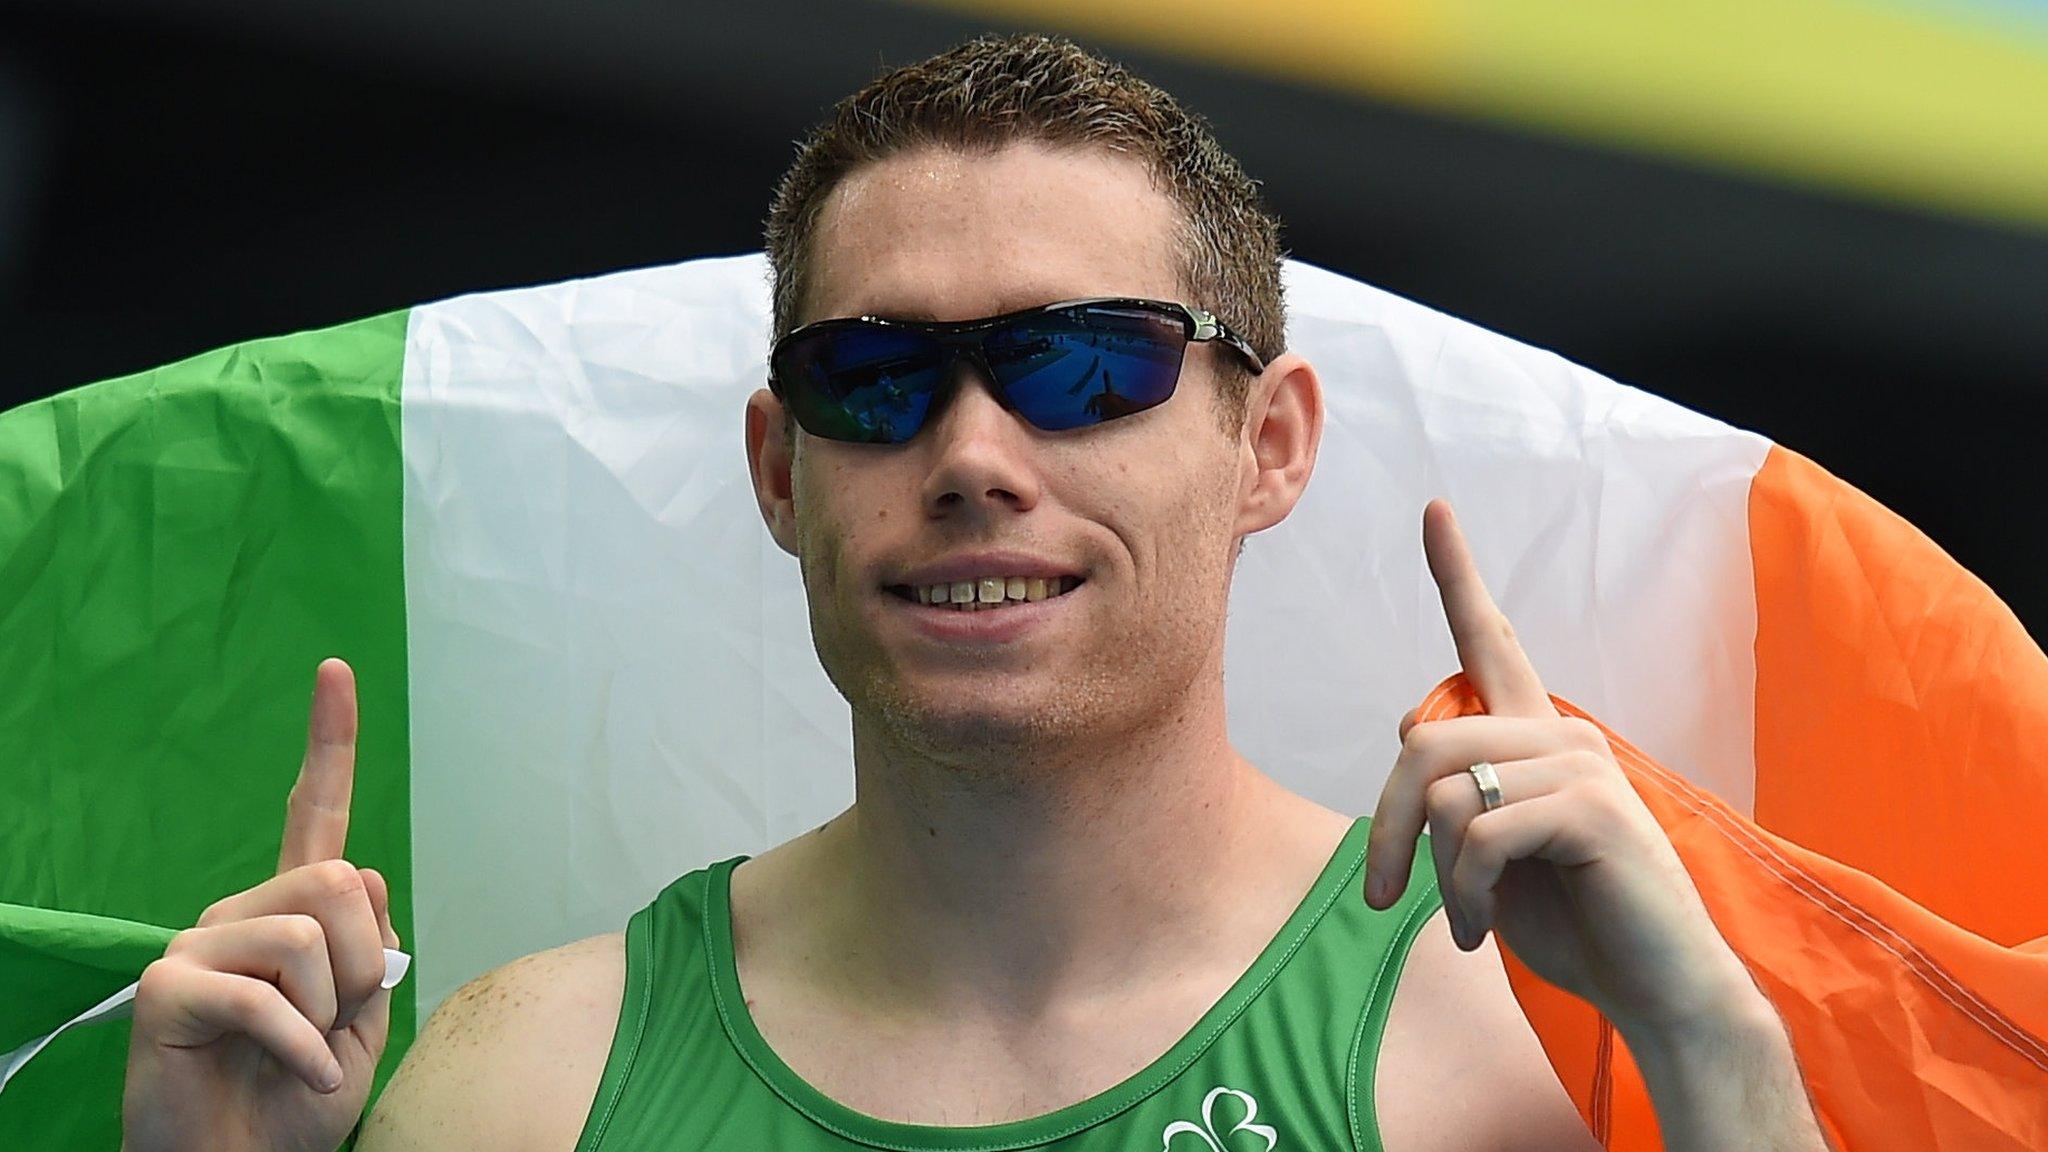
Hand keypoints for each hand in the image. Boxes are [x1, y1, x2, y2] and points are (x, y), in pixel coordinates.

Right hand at [123, 658, 399, 1151]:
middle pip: (342, 881)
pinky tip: (298, 1073)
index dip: (329, 742)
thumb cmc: (300, 1097)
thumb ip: (374, 946)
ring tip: (300, 1048)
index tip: (337, 670)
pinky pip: (269, 997)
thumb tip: (360, 885)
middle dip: (362, 963)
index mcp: (292, 909)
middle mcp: (240, 910)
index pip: (316, 812)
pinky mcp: (167, 987)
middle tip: (332, 1022)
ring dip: (330, 1011)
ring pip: (310, 934)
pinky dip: (304, 1048)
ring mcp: (197, 943)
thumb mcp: (365, 1018)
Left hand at [1365, 501, 1757, 1036]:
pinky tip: (1481, 929)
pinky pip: (1478, 835)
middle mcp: (1561, 736)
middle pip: (1422, 745)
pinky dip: (1463, 894)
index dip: (1457, 574)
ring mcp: (1580, 766)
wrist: (1655, 988)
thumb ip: (1459, 791)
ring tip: (1463, 920)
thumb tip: (1410, 726)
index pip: (1491, 640)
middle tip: (1383, 897)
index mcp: (1537, 738)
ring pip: (1445, 796)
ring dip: (1435, 876)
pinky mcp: (1591, 808)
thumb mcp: (1493, 852)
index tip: (1434, 509)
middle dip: (1384, 830)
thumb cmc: (1573, 922)